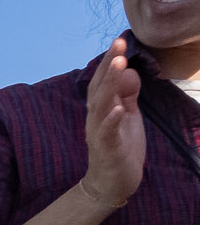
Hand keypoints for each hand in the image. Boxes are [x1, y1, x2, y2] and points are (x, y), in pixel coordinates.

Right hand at [82, 38, 145, 210]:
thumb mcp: (126, 115)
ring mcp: (99, 133)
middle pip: (99, 88)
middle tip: (118, 45)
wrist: (111, 182)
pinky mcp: (107, 149)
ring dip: (109, 85)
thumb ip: (126, 93)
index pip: (103, 81)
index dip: (109, 61)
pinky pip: (107, 132)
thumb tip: (129, 71)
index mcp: (101, 109)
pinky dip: (111, 120)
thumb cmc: (119, 147)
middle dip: (108, 66)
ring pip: (101, 105)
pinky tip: (118, 108)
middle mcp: (96, 118)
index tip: (119, 41)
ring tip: (119, 65)